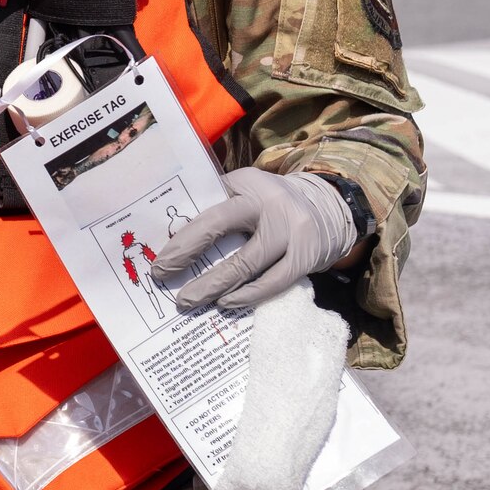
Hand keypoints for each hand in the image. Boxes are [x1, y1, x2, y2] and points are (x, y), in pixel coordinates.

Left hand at [151, 168, 355, 309]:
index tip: (161, 262)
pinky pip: (273, 283)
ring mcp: (291, 233)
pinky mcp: (306, 258)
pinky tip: (226, 303)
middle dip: (188, 258)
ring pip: (247, 264)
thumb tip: (175, 236)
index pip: (210, 213)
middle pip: (222, 231)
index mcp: (248, 186)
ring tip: (189, 301)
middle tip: (164, 280)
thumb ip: (217, 203)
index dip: (184, 240)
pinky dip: (248, 296)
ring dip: (214, 286)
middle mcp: (270, 206)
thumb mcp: (245, 189)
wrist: (328, 205)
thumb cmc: (270, 200)